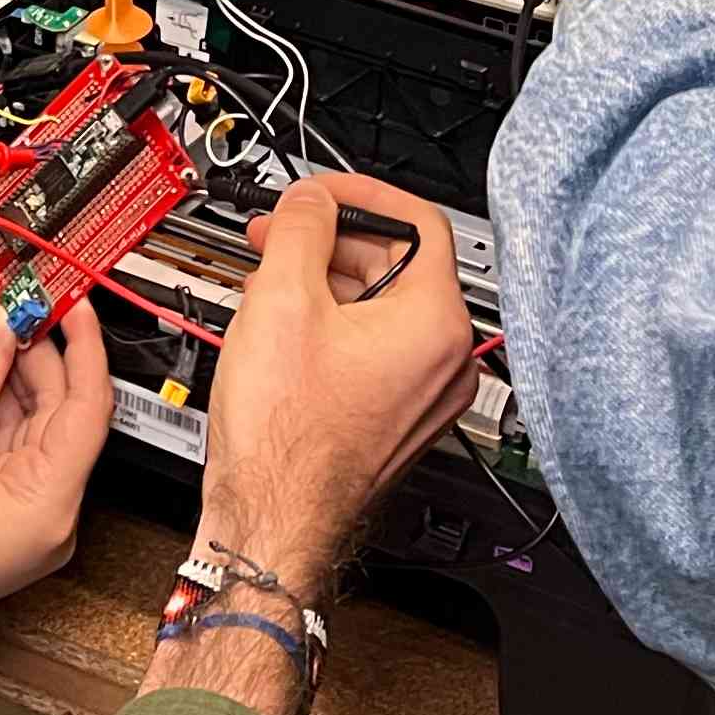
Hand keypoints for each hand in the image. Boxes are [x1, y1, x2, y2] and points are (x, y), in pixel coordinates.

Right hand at [0, 301, 112, 663]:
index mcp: (49, 505)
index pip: (89, 409)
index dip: (85, 348)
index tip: (75, 307)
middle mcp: (53, 515)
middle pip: (65, 413)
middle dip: (43, 354)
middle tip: (21, 307)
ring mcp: (33, 516)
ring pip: (40, 426)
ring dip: (18, 377)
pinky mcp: (12, 514)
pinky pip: (18, 446)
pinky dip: (1, 408)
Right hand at [196, 173, 479, 585]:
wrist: (272, 522)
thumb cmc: (285, 438)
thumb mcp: (282, 299)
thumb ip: (304, 227)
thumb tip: (312, 199)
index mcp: (436, 326)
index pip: (418, 223)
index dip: (361, 194)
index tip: (321, 193)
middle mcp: (445, 363)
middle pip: (397, 266)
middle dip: (332, 241)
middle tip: (280, 233)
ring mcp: (424, 397)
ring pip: (380, 310)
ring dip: (325, 283)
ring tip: (269, 280)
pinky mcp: (396, 419)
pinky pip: (373, 351)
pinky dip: (333, 327)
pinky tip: (283, 328)